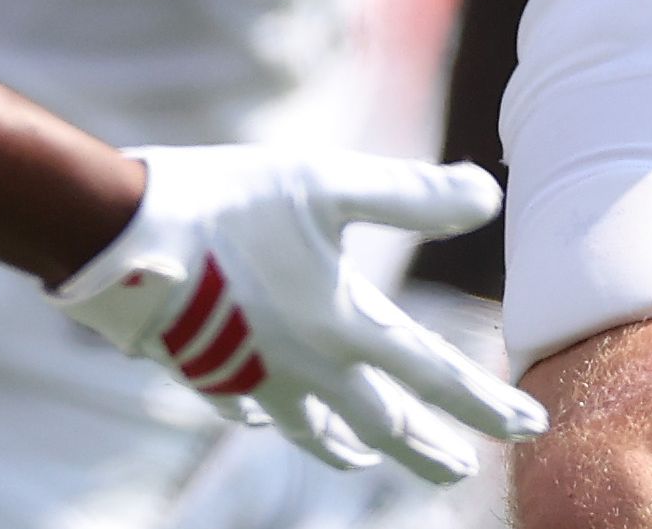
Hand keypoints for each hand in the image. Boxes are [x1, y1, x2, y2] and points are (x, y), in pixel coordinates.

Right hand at [50, 146, 548, 479]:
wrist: (120, 237)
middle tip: (459, 469)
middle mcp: (305, 366)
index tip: (532, 427)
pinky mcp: (205, 372)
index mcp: (343, 324)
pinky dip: (270, 421)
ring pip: (313, 430)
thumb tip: (489, 195)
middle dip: (426, 448)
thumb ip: (409, 195)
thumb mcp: (326, 183)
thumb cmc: (228, 201)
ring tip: (367, 457)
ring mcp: (252, 378)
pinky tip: (268, 419)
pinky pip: (249, 412)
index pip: (433, 376)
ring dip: (351, 446)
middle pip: (382, 422)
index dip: (486, 404)